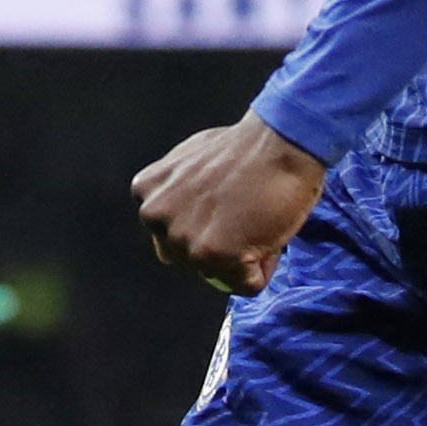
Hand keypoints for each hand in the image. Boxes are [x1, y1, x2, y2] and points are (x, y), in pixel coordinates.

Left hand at [132, 114, 326, 295]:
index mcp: (146, 192)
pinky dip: (265, 265)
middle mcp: (155, 217)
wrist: (280, 141)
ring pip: (218, 273)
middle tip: (244, 211)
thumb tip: (185, 219)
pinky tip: (269, 230)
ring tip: (256, 216)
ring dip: (243, 255)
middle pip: (191, 259)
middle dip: (220, 244)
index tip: (225, 202)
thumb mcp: (189, 162)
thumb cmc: (247, 148)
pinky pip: (247, 284)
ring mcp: (182, 239)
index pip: (171, 237)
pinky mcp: (213, 256)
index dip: (206, 226)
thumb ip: (176, 193)